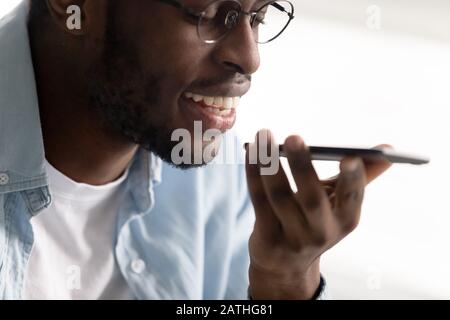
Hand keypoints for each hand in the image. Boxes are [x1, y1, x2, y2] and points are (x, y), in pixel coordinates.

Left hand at [245, 130, 391, 299]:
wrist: (286, 263)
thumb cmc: (316, 221)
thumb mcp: (340, 203)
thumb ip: (361, 176)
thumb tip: (389, 149)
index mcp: (346, 220)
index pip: (352, 198)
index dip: (352, 179)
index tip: (350, 156)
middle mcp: (321, 231)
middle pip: (311, 199)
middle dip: (303, 166)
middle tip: (294, 137)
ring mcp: (292, 237)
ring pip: (279, 197)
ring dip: (269, 164)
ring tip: (264, 136)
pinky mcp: (267, 237)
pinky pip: (258, 200)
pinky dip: (253, 174)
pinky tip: (251, 153)